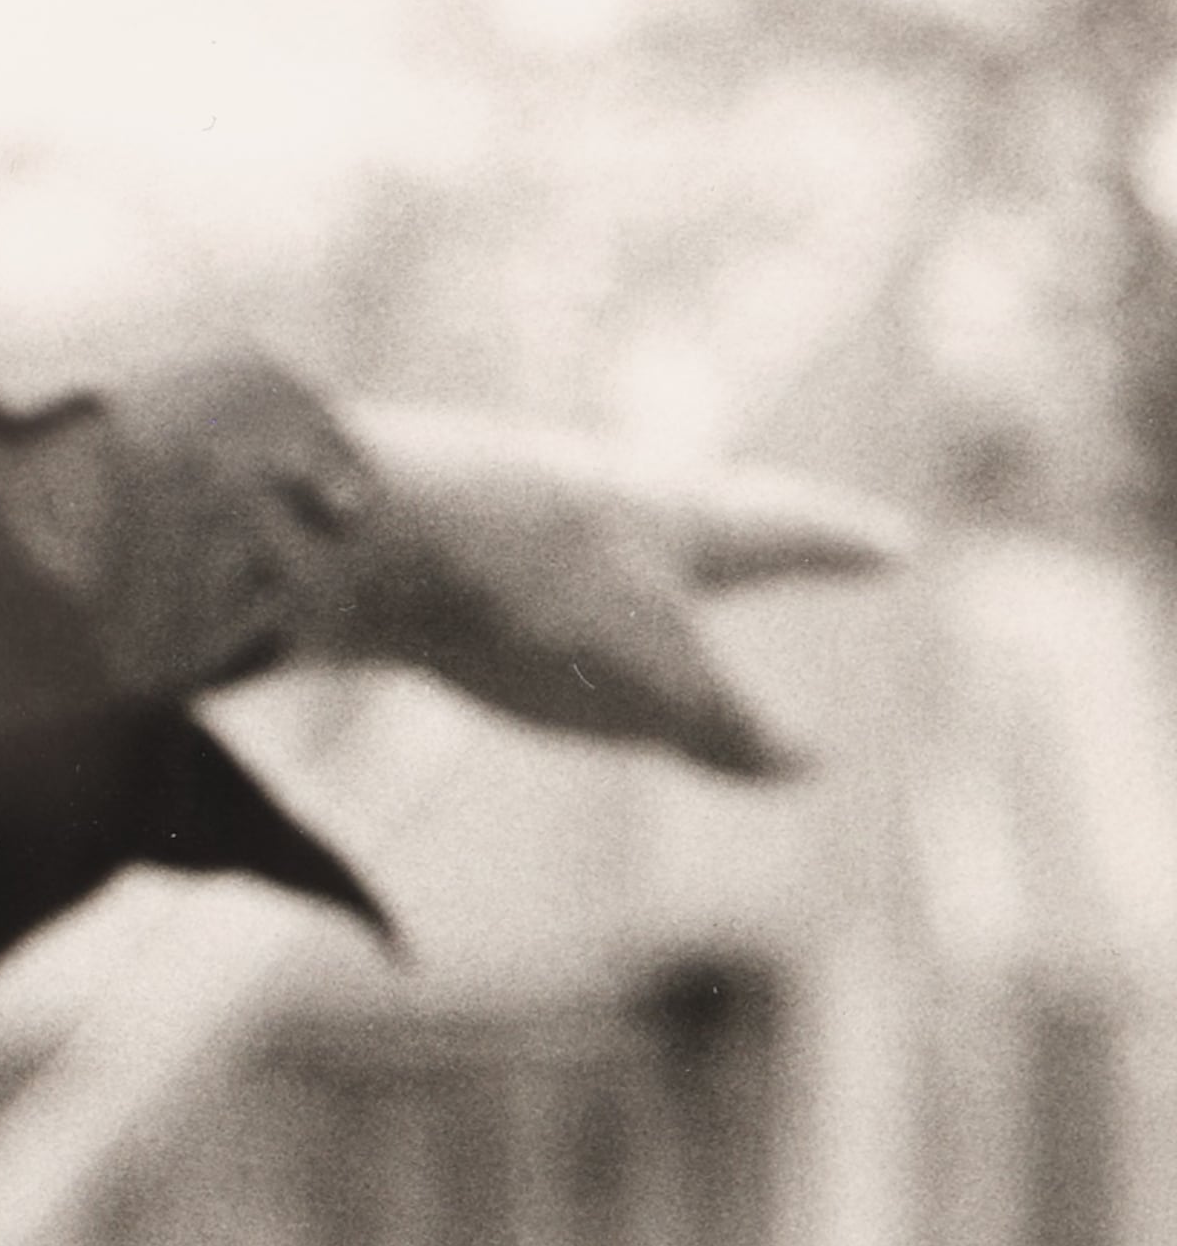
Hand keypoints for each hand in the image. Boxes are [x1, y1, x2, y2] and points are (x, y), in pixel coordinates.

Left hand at [308, 404, 909, 776]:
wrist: (351, 527)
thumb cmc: (529, 600)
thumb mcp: (652, 686)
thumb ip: (726, 727)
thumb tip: (800, 760)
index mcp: (678, 513)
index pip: (786, 529)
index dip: (841, 546)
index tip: (895, 542)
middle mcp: (599, 485)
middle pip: (687, 507)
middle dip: (733, 531)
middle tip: (764, 530)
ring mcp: (508, 495)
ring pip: (590, 526)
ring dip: (627, 551)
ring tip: (640, 569)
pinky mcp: (425, 526)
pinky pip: (504, 560)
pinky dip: (533, 582)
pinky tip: (496, 600)